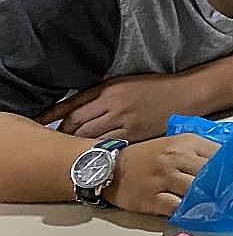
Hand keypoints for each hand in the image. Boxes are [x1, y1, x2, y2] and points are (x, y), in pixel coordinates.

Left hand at [48, 74, 189, 141]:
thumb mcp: (123, 82)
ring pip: (91, 138)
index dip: (54, 118)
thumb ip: (98, 95)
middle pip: (78, 125)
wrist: (187, 94)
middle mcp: (115, 106)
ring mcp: (127, 123)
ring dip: (79, 145)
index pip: (72, 107)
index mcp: (109, 90)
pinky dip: (99, 150)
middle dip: (64, 134)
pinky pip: (111, 146)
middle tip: (56, 140)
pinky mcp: (138, 135)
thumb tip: (72, 110)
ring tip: (73, 149)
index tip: (41, 124)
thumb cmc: (155, 86)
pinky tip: (96, 154)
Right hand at [102, 135, 219, 216]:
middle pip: (211, 174)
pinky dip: (190, 212)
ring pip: (197, 191)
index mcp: (187, 143)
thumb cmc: (148, 157)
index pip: (220, 154)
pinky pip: (177, 207)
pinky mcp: (152, 198)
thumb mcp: (176, 145)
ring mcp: (164, 178)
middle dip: (227, 187)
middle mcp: (177, 158)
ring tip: (224, 207)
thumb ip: (201, 151)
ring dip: (211, 200)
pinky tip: (199, 214)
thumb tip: (231, 163)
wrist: (110, 167)